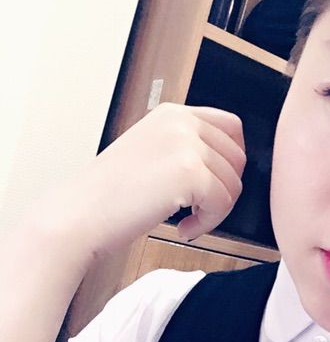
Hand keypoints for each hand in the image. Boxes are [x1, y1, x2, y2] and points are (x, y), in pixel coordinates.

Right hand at [71, 103, 245, 252]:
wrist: (79, 214)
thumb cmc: (111, 193)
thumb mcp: (152, 150)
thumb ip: (186, 146)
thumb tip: (229, 161)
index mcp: (173, 114)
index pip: (231, 126)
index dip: (234, 158)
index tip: (220, 179)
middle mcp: (181, 122)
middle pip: (237, 158)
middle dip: (225, 188)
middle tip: (201, 207)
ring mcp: (186, 145)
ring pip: (233, 184)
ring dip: (214, 210)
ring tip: (185, 219)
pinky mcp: (191, 173)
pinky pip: (223, 204)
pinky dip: (208, 223)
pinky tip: (183, 228)